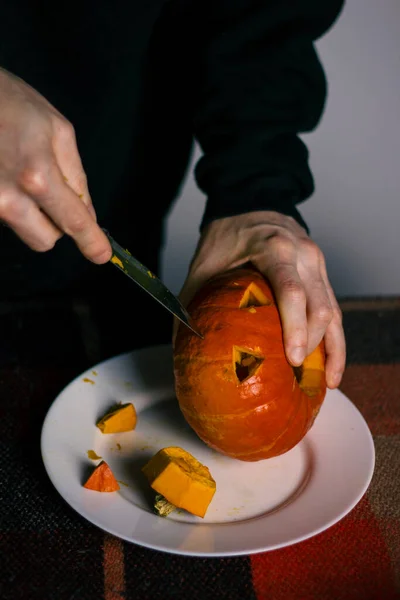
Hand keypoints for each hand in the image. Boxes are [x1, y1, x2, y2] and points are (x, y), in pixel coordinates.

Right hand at [0, 68, 110, 262]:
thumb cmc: (10, 101)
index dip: (91, 242)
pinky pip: (1, 217)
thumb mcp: (57, 130)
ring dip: (28, 213)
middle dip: (54, 223)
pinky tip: (3, 172)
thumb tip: (87, 214)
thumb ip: (76, 176)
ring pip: (21, 230)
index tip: (101, 255)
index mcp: (37, 177)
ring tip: (18, 172)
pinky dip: (8, 202)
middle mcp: (8, 198)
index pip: (72, 222)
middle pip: (44, 240)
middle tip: (48, 191)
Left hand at [173, 210, 345, 388]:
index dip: (295, 328)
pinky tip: (331, 366)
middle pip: (320, 307)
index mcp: (274, 248)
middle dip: (311, 345)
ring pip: (334, 311)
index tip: (293, 359)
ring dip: (332, 348)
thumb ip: (192, 306)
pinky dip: (335, 339)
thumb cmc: (224, 240)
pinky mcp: (322, 274)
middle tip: (296, 376)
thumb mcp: (203, 269)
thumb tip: (182, 352)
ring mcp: (318, 263)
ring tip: (325, 382)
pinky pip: (335, 309)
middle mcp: (303, 254)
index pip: (292, 291)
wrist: (248, 205)